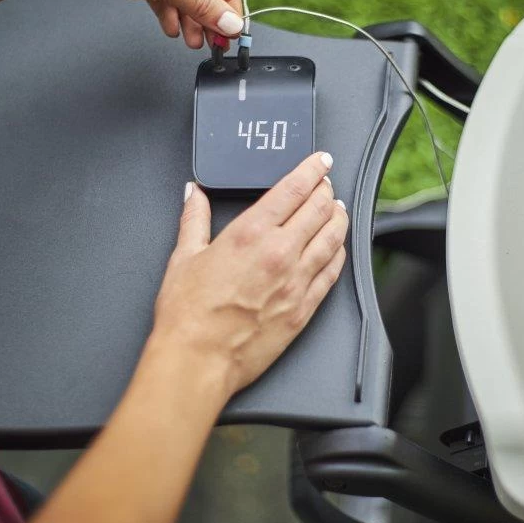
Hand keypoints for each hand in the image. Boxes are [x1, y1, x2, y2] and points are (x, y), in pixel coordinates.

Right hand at [153, 153, 348, 397]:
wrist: (198, 360)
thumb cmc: (188, 315)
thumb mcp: (184, 257)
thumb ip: (194, 219)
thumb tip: (194, 195)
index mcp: (251, 234)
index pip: (294, 189)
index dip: (313, 170)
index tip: (321, 162)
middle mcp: (280, 253)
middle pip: (320, 208)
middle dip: (327, 190)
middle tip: (326, 183)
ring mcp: (297, 281)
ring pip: (334, 237)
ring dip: (339, 217)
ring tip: (337, 209)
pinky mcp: (305, 308)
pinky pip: (333, 273)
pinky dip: (339, 253)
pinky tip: (337, 248)